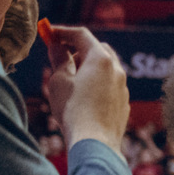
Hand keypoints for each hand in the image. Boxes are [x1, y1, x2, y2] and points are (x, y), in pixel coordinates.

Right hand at [43, 26, 127, 149]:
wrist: (95, 143)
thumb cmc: (74, 109)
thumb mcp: (59, 80)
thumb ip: (59, 59)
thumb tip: (58, 46)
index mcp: (101, 59)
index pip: (82, 35)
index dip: (63, 32)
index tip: (49, 33)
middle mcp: (118, 70)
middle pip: (98, 49)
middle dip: (78, 48)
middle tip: (60, 55)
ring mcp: (123, 88)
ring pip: (106, 68)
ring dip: (88, 66)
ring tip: (70, 78)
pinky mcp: (124, 104)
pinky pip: (110, 86)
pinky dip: (97, 82)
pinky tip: (83, 95)